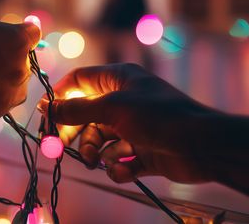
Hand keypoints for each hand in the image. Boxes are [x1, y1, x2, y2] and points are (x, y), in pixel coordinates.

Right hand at [44, 63, 216, 183]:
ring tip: (98, 161)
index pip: (79, 82)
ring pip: (100, 141)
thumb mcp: (113, 109)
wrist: (202, 146)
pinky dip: (118, 167)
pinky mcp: (143, 153)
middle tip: (60, 148)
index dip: (61, 97)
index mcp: (118, 80)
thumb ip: (78, 109)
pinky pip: (118, 160)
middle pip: (85, 116)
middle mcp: (124, 102)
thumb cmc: (159, 116)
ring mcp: (133, 128)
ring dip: (96, 153)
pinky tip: (126, 168)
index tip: (45, 115)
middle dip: (75, 132)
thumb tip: (48, 106)